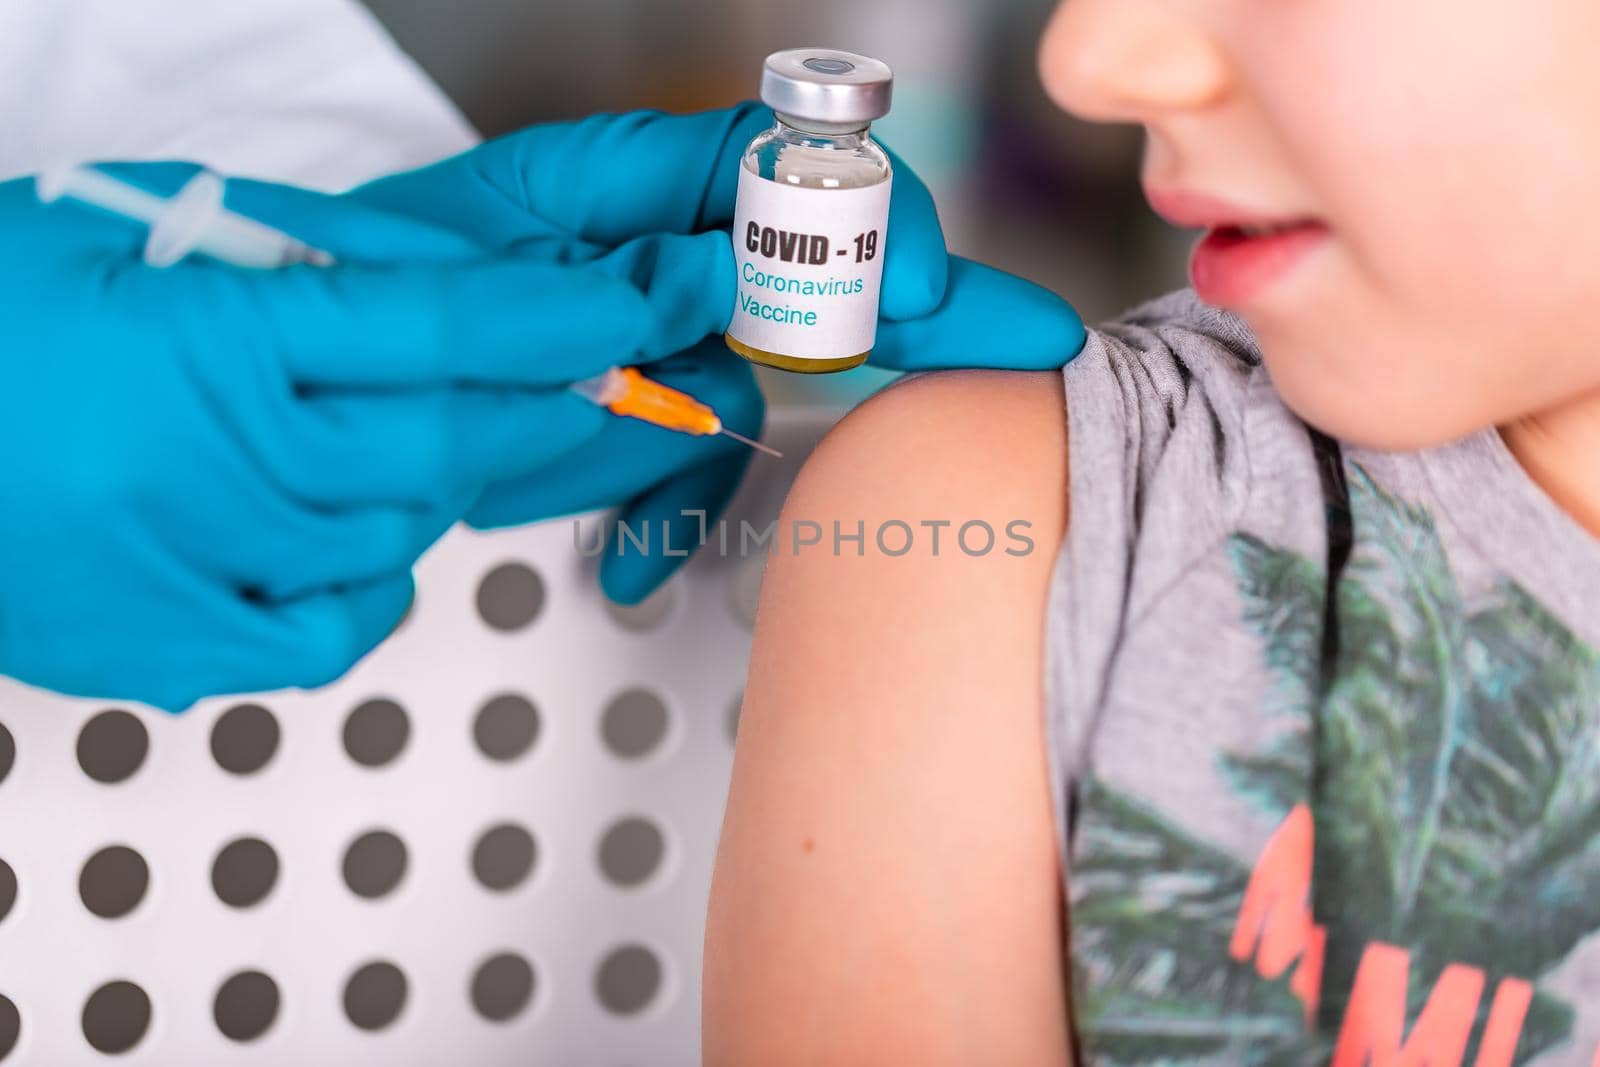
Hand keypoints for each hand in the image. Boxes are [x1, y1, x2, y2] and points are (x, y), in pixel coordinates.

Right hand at [0, 162, 734, 710]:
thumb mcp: (139, 230)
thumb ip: (304, 251)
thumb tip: (449, 274)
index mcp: (214, 339)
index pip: (447, 327)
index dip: (570, 318)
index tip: (650, 304)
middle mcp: (223, 463)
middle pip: (454, 438)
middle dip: (563, 401)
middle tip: (625, 372)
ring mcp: (203, 568)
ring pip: (409, 531)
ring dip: (454, 478)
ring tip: (435, 431)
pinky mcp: (177, 649)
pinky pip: (342, 626)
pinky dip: (377, 579)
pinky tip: (353, 536)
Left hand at [340, 105, 1087, 601]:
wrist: (314, 397)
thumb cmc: (367, 294)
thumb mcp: (467, 270)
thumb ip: (598, 277)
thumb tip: (711, 284)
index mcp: (618, 184)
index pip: (778, 168)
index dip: (861, 218)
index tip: (909, 287)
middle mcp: (657, 255)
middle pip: (816, 269)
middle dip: (917, 314)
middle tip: (1023, 345)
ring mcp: (654, 339)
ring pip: (764, 385)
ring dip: (766, 449)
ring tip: (755, 498)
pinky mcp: (636, 418)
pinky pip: (695, 467)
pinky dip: (673, 523)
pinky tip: (631, 568)